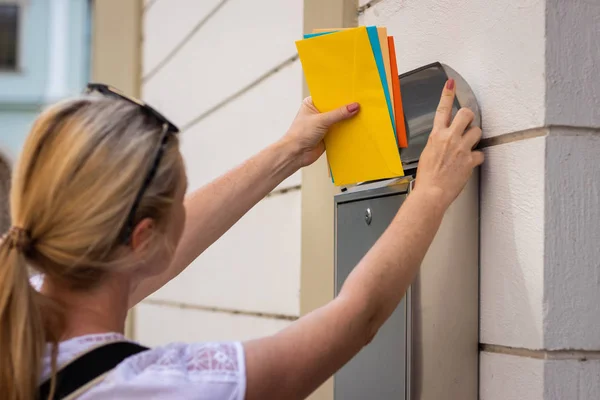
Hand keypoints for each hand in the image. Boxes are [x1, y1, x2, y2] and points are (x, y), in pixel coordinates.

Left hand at [283, 97, 359, 167]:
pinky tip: (356, 127)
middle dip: (346, 107)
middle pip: (336, 107)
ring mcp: (323, 124)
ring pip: (339, 119)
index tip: (353, 92)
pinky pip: (340, 130)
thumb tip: (354, 106)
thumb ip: (338, 114)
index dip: (340, 94)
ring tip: (362, 113)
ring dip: (347, 119)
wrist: (296, 154)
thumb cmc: (300, 134)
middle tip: (360, 102)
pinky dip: (347, 130)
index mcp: (312, 103)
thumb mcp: (321, 120)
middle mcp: (318, 112)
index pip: (329, 96)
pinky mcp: (328, 135)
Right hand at [415, 79, 483, 207]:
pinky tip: (469, 164)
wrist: (431, 193)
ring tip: (467, 148)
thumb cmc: (427, 178)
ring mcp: (461, 148)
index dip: (447, 94)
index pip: (442, 109)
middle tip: (468, 124)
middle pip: (466, 114)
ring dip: (475, 138)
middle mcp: (449, 138)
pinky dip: (476, 159)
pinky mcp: (470, 160)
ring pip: (477, 132)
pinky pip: (480, 154)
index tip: (451, 83)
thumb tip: (445, 142)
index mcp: (436, 136)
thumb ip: (438, 143)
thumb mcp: (428, 154)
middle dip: (469, 117)